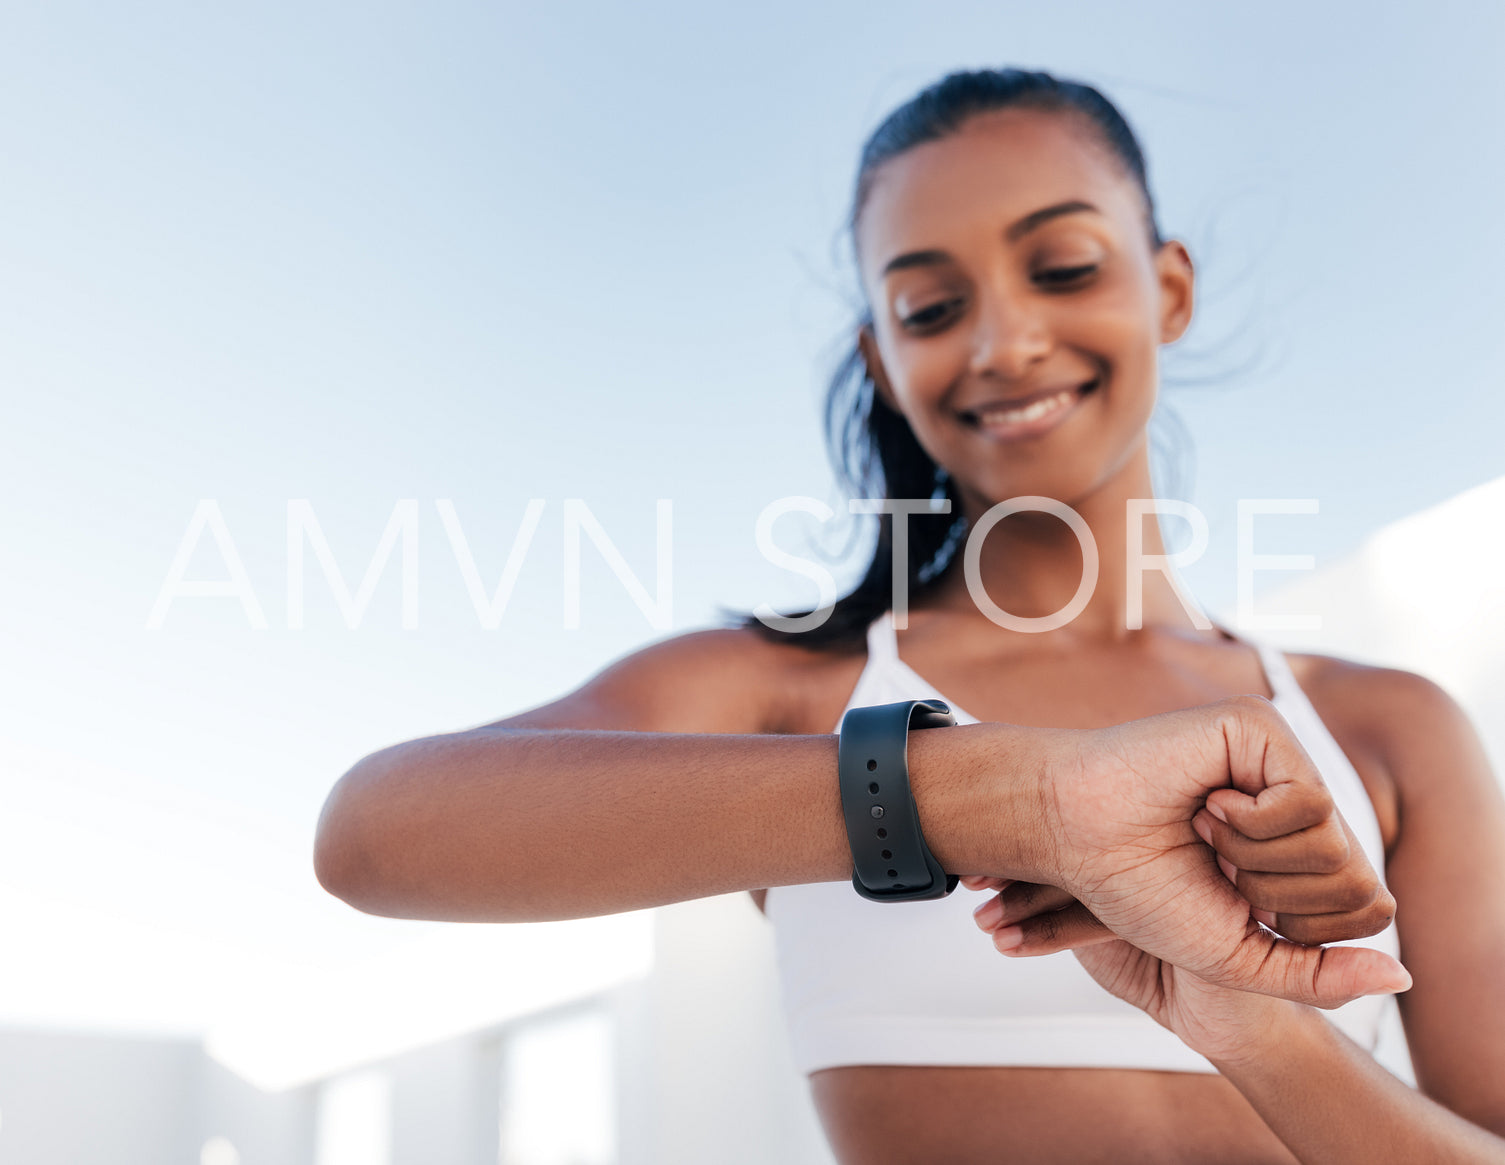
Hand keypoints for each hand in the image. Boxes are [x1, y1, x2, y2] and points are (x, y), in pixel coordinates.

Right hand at [983, 695, 1409, 1007]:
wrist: (1070, 840)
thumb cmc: (1136, 888)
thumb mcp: (1239, 955)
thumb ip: (1319, 974)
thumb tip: (1403, 975)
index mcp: (1292, 848)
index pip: (1366, 907)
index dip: (1303, 929)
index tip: (1231, 900)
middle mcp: (1295, 799)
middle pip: (1357, 880)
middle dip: (1277, 896)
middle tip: (1215, 865)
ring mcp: (1280, 759)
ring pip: (1335, 841)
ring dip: (1256, 860)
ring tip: (1204, 831)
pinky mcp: (1258, 729)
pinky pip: (1307, 800)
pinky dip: (1252, 823)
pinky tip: (1207, 803)